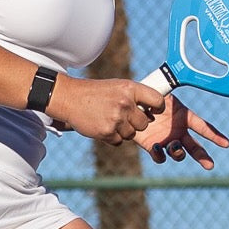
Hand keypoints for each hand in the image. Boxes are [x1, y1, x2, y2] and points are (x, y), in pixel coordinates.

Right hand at [50, 76, 165, 144]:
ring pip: (132, 134)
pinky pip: (119, 141)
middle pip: (145, 123)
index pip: (157, 100)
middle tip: (122, 116)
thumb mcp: (118, 87)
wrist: (70, 98)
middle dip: (136, 123)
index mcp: (130, 89)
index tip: (153, 111)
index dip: (158, 108)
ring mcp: (116, 118)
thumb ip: (136, 97)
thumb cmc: (97, 93)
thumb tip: (154, 112)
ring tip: (109, 119)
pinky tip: (102, 125)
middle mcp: (125, 103)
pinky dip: (112, 137)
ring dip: (123, 131)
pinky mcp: (107, 132)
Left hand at [136, 95, 228, 170]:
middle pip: (195, 147)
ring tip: (174, 146)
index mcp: (184, 117)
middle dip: (203, 156)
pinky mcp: (153, 146)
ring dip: (178, 152)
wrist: (131, 104)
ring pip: (179, 154)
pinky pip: (160, 157)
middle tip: (209, 165)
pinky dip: (160, 155)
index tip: (226, 144)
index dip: (215, 135)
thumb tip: (162, 105)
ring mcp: (166, 140)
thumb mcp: (159, 92)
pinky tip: (157, 148)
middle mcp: (178, 131)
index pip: (203, 127)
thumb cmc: (147, 95)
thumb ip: (164, 97)